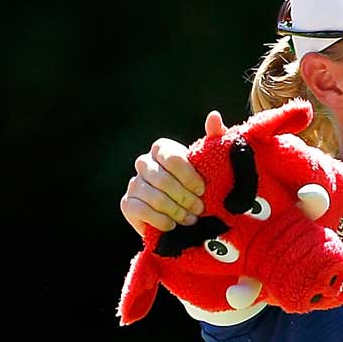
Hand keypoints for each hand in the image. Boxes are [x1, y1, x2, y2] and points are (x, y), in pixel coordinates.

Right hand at [119, 110, 225, 233]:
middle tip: (199, 209)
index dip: (187, 175)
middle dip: (183, 197)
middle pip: (161, 179)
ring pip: (152, 197)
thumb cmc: (200, 185)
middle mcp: (144, 163)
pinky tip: (172, 225)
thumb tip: (214, 115)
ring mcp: (134, 183)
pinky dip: (159, 220)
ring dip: (175, 211)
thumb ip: (215, 138)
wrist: (186, 215)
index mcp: (162, 149)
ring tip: (190, 219)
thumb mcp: (212, 162)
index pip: (171, 157)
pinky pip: (140, 210)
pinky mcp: (127, 204)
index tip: (202, 189)